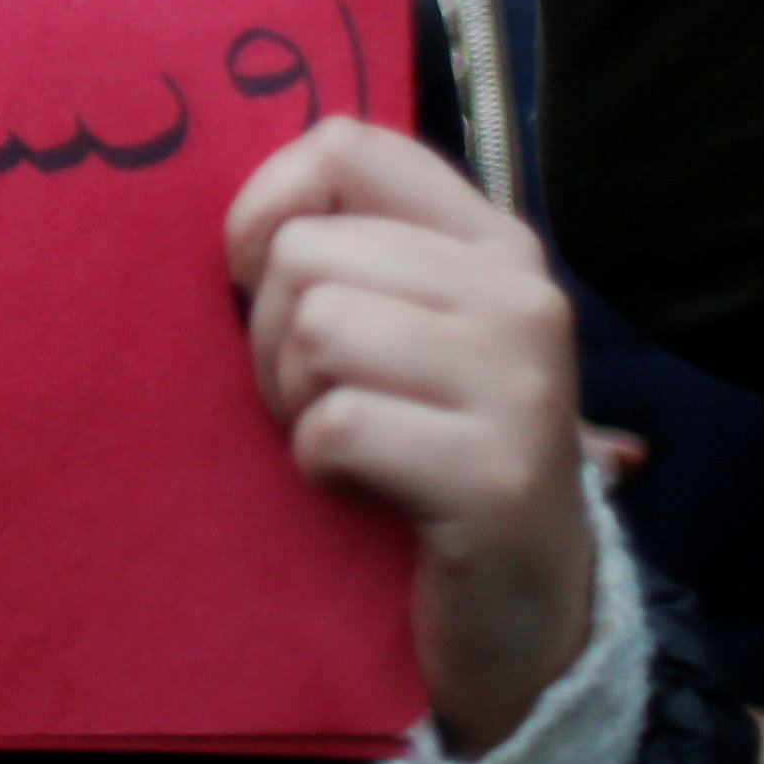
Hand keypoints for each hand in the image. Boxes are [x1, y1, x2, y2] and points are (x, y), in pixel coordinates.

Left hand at [228, 119, 594, 757]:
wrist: (526, 618)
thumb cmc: (427, 456)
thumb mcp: (402, 333)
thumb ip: (345, 256)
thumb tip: (237, 219)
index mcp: (493, 243)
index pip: (346, 145)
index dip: (266, 208)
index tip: (262, 282)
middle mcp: (522, 297)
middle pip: (307, 251)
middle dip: (272, 337)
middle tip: (317, 400)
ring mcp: (520, 385)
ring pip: (318, 328)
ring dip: (294, 401)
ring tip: (341, 440)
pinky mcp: (496, 477)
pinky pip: (339, 425)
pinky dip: (319, 465)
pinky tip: (361, 488)